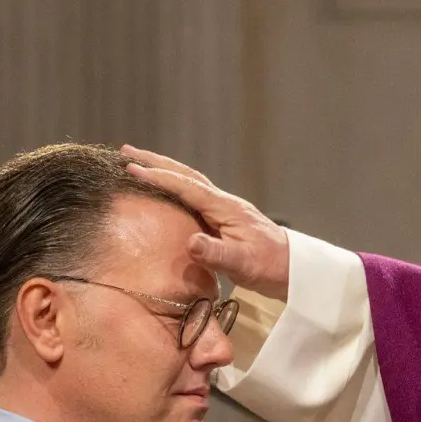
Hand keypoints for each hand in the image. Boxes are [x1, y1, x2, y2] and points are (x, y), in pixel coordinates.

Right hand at [121, 144, 290, 299]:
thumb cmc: (270, 266)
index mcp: (225, 208)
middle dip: (155, 163)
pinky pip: (192, 199)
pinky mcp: (223, 222)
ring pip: (188, 184)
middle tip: (126, 152)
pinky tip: (163, 195)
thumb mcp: (243, 263)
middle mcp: (223, 203)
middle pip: (185, 175)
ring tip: (138, 166)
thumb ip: (217, 254)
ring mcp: (223, 211)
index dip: (158, 177)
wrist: (294, 270)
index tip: (131, 168)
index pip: (186, 186)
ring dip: (164, 173)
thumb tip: (191, 242)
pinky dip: (174, 190)